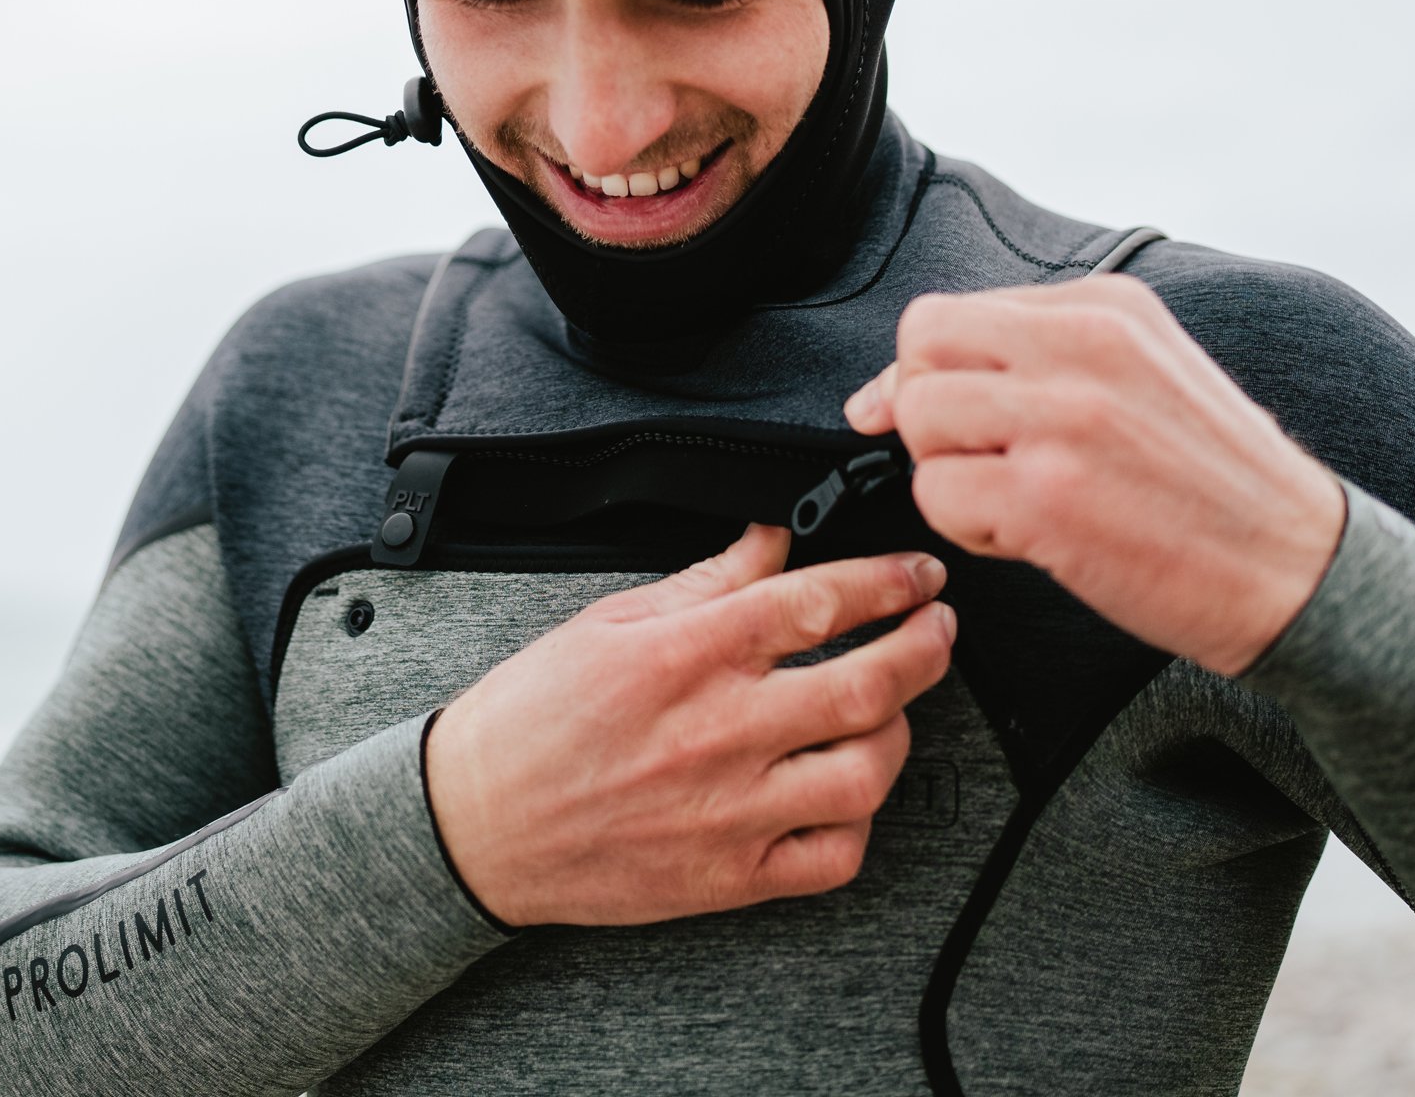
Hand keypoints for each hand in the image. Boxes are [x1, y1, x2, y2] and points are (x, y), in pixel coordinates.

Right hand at [422, 525, 954, 927]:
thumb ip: (706, 580)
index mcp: (687, 656)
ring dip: (902, 731)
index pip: (818, 603)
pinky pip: (835, 856)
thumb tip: (770, 537)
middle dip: (927, 646)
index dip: (887, 581)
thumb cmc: (532, 721)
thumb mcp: (608, 621)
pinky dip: (861, 821)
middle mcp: (720, 732)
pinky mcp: (732, 877)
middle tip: (939, 628)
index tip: (918, 575)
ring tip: (897, 708)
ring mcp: (732, 811)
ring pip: (868, 772)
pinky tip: (850, 791)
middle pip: (868, 683)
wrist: (476, 823)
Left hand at [841, 276, 1344, 676]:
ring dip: (948, 470)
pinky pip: (936, 493)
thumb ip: (1040, 359)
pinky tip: (1031, 538)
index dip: (934, 371)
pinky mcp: (1045, 496)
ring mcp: (1063, 417)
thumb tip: (896, 386)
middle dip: (928, 410)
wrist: (1301, 572)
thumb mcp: (1146, 376)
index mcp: (1108, 308)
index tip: (955, 418)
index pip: (956, 311)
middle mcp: (1083, 345)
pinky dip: (967, 527)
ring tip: (1016, 499)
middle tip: (984, 459)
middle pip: (920, 346)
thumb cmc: (1219, 487)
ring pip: (918, 416)